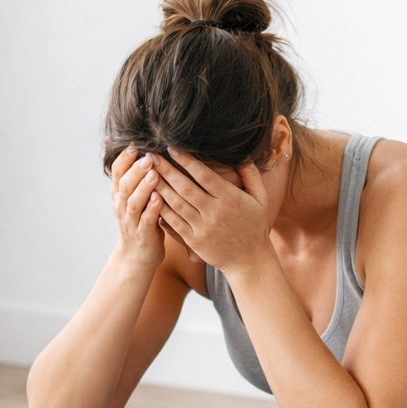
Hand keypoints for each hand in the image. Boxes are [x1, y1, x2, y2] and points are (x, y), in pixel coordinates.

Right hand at [109, 145, 164, 268]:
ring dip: (143, 188)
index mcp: (119, 194)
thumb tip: (139, 148)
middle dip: (135, 170)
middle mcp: (122, 206)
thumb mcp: (134, 197)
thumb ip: (136, 176)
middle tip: (148, 157)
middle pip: (124, 185)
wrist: (138, 256)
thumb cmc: (141, 220)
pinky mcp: (143, 235)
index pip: (117, 172)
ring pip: (134, 202)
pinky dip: (152, 209)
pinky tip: (159, 199)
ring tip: (154, 174)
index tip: (135, 143)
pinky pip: (146, 221)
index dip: (124, 158)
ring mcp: (131, 221)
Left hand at [153, 148, 271, 273]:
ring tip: (145, 172)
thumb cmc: (255, 226)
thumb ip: (251, 175)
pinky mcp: (194, 241)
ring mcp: (202, 228)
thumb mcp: (261, 198)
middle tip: (150, 155)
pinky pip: (173, 222)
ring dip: (159, 186)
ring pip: (176, 204)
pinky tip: (150, 196)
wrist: (249, 261)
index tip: (171, 147)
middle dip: (166, 170)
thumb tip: (243, 153)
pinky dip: (161, 208)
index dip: (187, 161)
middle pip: (185, 187)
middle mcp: (215, 213)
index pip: (204, 176)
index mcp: (230, 199)